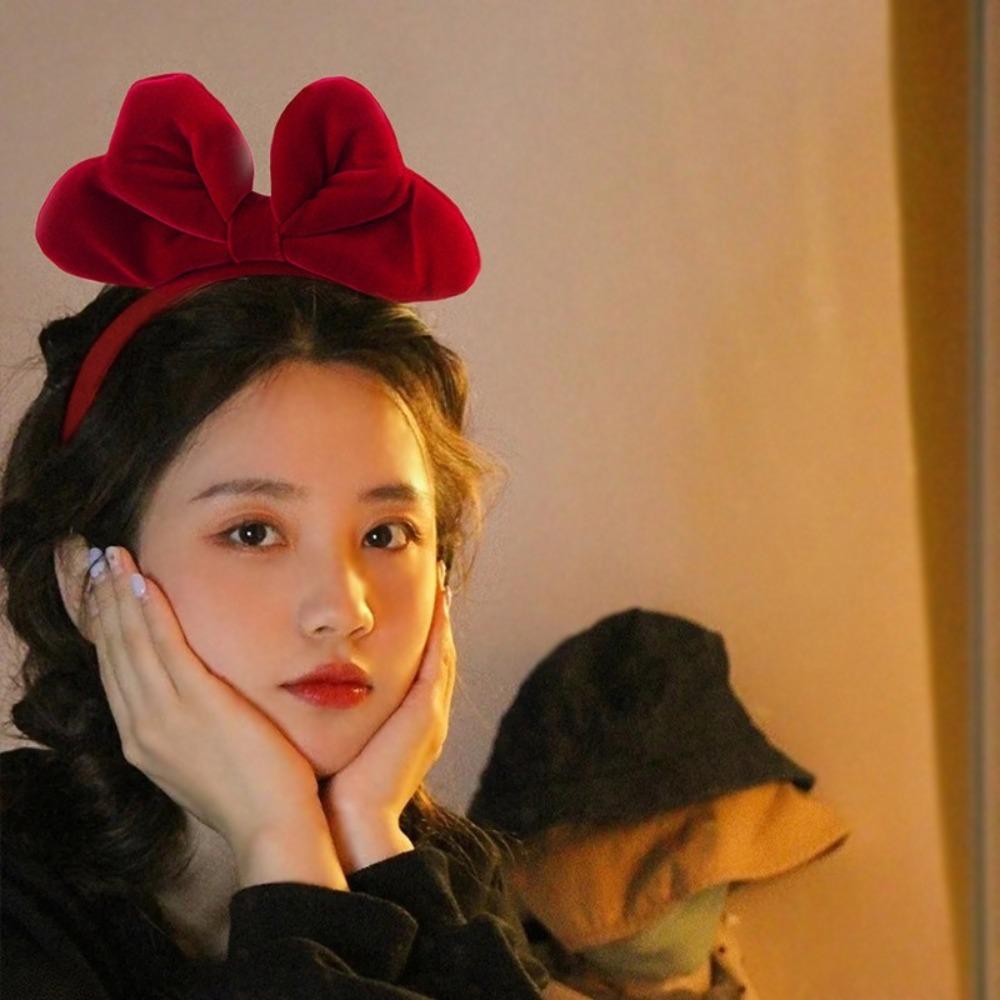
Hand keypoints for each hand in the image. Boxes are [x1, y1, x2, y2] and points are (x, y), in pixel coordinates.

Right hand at [81, 541, 328, 858]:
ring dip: (119, 595)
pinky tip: (143, 582)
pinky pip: (166, 647)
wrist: (271, 828)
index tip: (103, 592)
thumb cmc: (251, 796)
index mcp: (142, 742)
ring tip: (112, 557)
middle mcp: (141, 729)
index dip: (106, 627)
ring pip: (131, 644)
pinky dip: (150, 612)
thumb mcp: (204, 761)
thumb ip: (189, 731)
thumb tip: (195, 705)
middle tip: (97, 559)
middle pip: (113, 652)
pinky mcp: (198, 706)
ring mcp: (165, 718)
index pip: (115, 672)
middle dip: (103, 602)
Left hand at [319, 561, 455, 853]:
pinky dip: (441, 632)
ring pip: (441, 654)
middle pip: (433, 657)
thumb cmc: (320, 790)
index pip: (411, 669)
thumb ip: (317, 714)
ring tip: (439, 579)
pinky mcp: (427, 716)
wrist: (341, 827)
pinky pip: (438, 664)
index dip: (412, 634)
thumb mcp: (320, 741)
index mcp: (398, 726)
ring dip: (442, 618)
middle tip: (432, 578)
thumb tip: (289, 687)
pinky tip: (437, 603)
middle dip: (433, 620)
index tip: (398, 600)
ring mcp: (429, 717)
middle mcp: (422, 719)